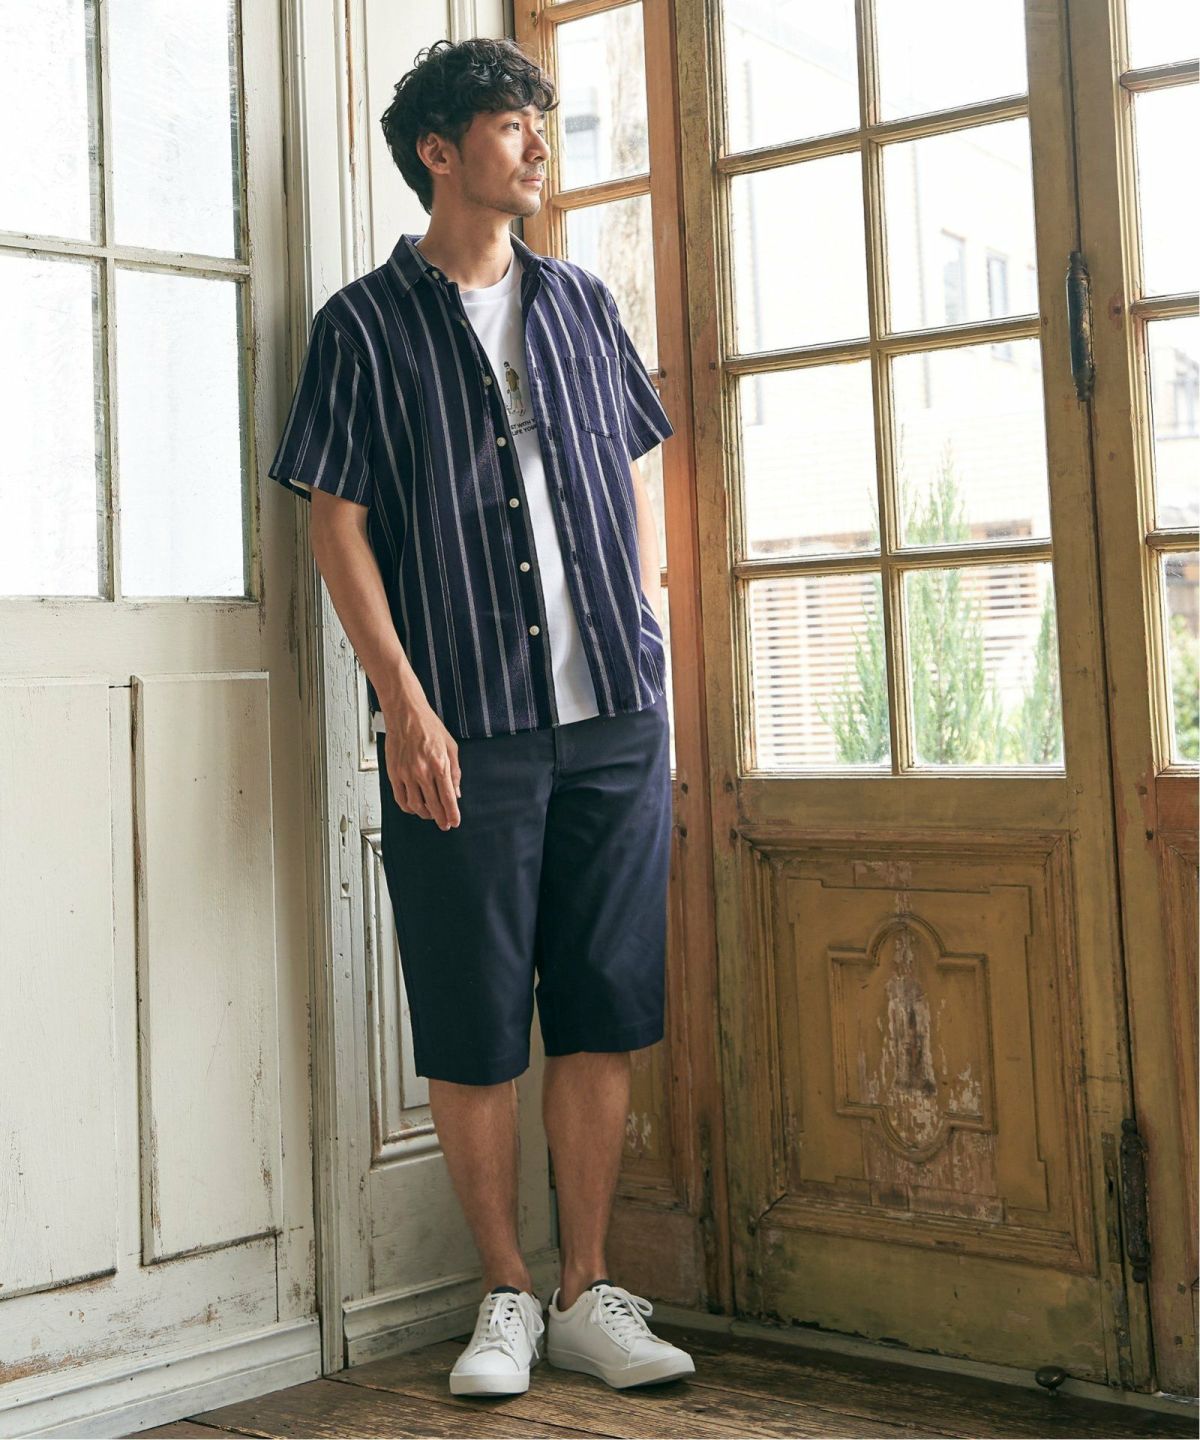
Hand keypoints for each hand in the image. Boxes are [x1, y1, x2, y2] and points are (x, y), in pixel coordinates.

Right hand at [382, 698, 461, 828]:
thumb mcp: (451, 747)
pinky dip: (408, 807)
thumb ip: (455, 772)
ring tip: (431, 814)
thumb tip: (456, 792)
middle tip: (444, 824)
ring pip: (416, 805)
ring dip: (425, 814)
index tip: (454, 822)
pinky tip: (414, 807)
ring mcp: (406, 774)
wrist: (406, 714)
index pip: (448, 798)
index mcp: (439, 765)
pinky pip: (400, 798)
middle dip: (441, 818)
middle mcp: (422, 772)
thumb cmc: (429, 727)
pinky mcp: (393, 773)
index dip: (452, 814)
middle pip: (433, 806)